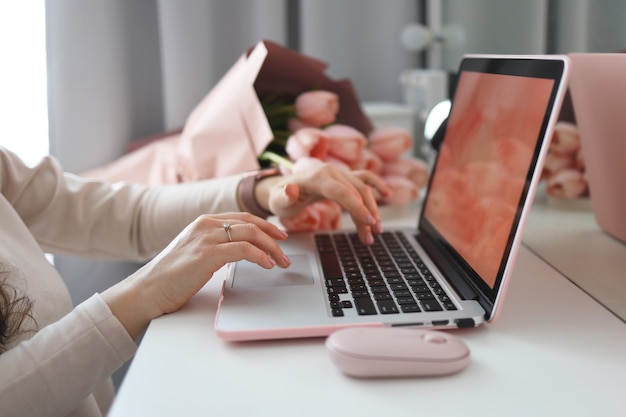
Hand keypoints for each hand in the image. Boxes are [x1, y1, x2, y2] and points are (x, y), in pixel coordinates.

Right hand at [102, 212, 288, 338]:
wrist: (148, 290)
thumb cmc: (170, 276)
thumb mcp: (195, 251)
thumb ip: (215, 244)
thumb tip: (240, 249)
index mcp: (204, 222)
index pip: (243, 217)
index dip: (265, 226)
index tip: (279, 236)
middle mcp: (206, 225)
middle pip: (251, 223)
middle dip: (273, 236)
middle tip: (286, 250)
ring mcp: (206, 238)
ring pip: (251, 234)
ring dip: (272, 249)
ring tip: (280, 262)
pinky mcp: (207, 255)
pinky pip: (244, 250)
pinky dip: (260, 256)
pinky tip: (267, 265)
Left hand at [257, 164, 391, 244]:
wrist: (282, 188)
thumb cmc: (280, 197)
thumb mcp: (278, 200)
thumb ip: (284, 196)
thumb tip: (291, 189)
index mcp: (317, 177)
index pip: (342, 191)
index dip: (357, 206)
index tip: (369, 221)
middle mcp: (331, 172)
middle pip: (357, 191)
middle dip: (367, 214)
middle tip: (372, 235)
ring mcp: (339, 173)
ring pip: (363, 189)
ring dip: (372, 209)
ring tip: (375, 231)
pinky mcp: (343, 178)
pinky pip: (364, 178)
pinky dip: (376, 184)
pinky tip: (387, 194)